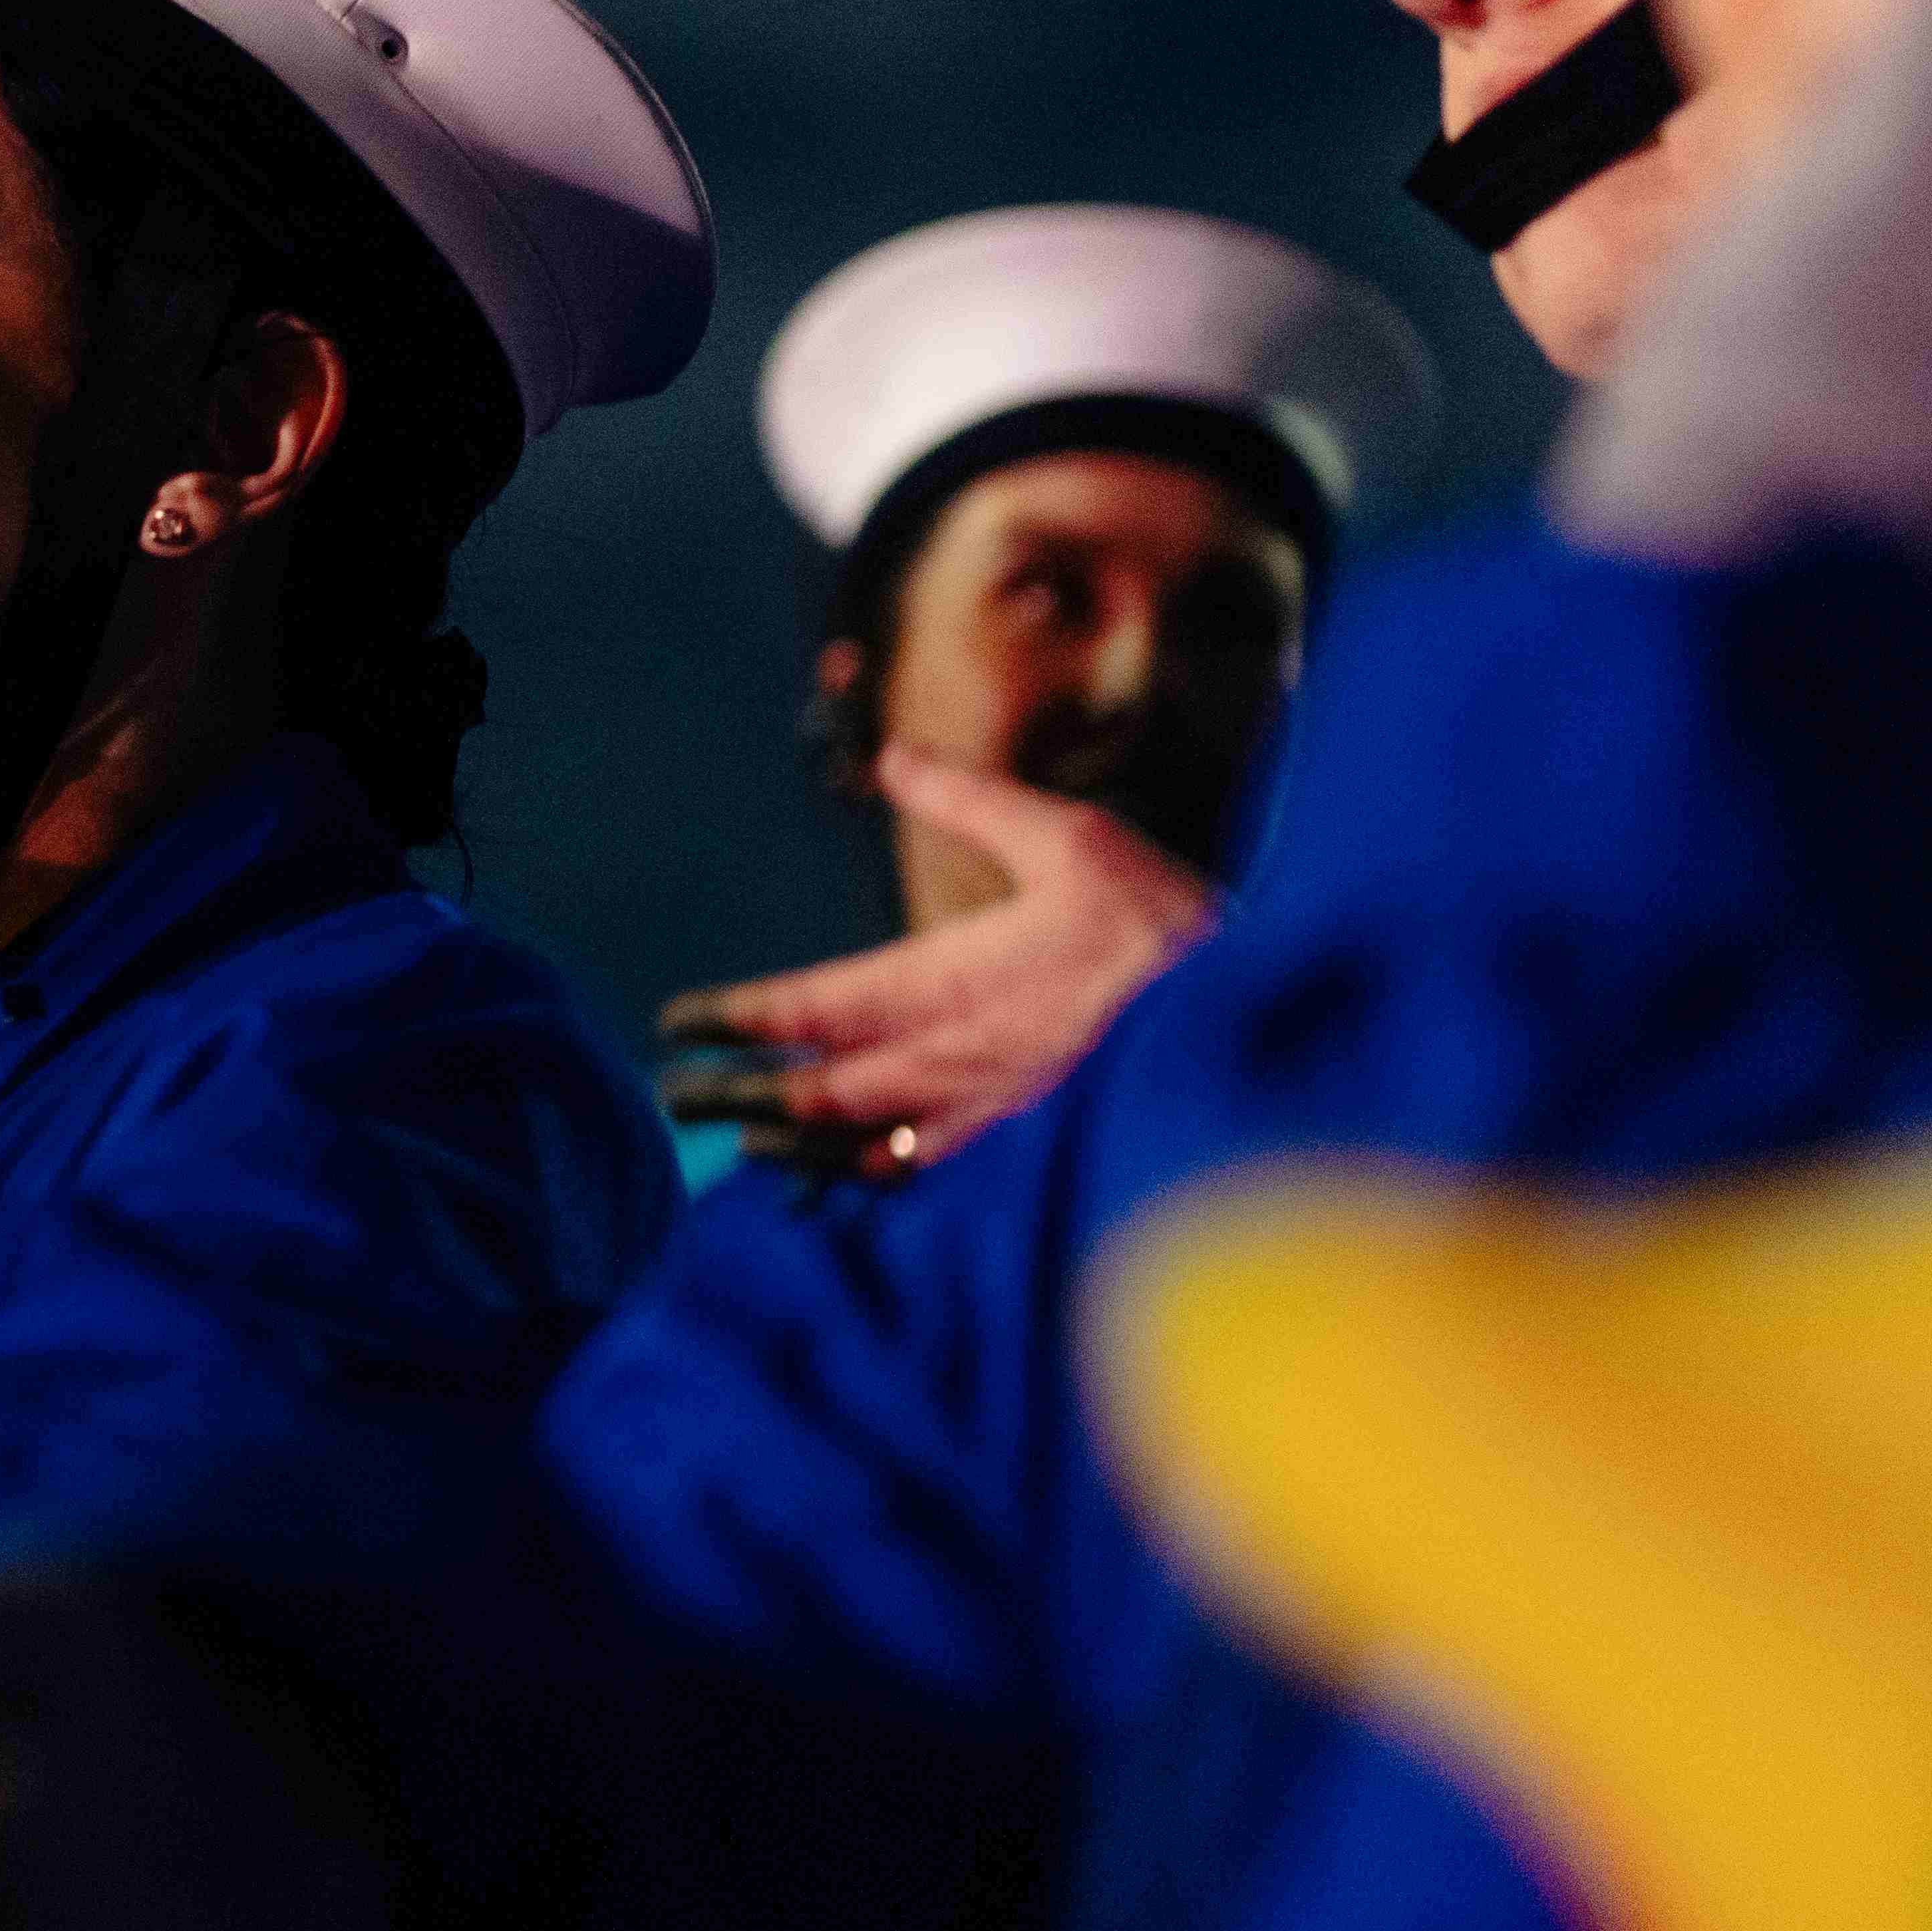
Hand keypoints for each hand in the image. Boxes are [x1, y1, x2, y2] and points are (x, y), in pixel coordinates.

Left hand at [657, 747, 1215, 1173]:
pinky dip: (882, 1171)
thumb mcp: (1070, 837)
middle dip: (748, 1093)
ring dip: (801, 1140)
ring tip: (744, 1143)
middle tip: (679, 1098)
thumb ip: (970, 800)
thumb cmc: (1161, 922)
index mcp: (954, 981)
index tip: (680, 1022)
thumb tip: (891, 757)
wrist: (1252, 1016)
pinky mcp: (1030, 1128)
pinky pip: (938, 1163)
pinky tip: (856, 1173)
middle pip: (826, 1087)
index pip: (819, 1006)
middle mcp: (958, 1054)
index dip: (742, 1016)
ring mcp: (992, 1102)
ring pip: (871, 1136)